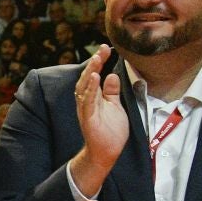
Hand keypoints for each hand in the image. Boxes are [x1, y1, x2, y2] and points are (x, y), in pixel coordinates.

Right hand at [69, 44, 127, 197]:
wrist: (107, 152)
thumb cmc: (111, 131)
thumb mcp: (115, 107)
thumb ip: (112, 92)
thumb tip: (112, 75)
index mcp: (94, 97)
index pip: (95, 75)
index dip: (100, 62)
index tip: (106, 48)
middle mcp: (87, 101)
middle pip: (88, 78)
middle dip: (95, 62)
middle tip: (102, 49)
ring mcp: (86, 109)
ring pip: (85, 87)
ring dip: (90, 72)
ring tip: (97, 59)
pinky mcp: (88, 117)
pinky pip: (87, 101)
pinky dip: (90, 88)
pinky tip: (94, 78)